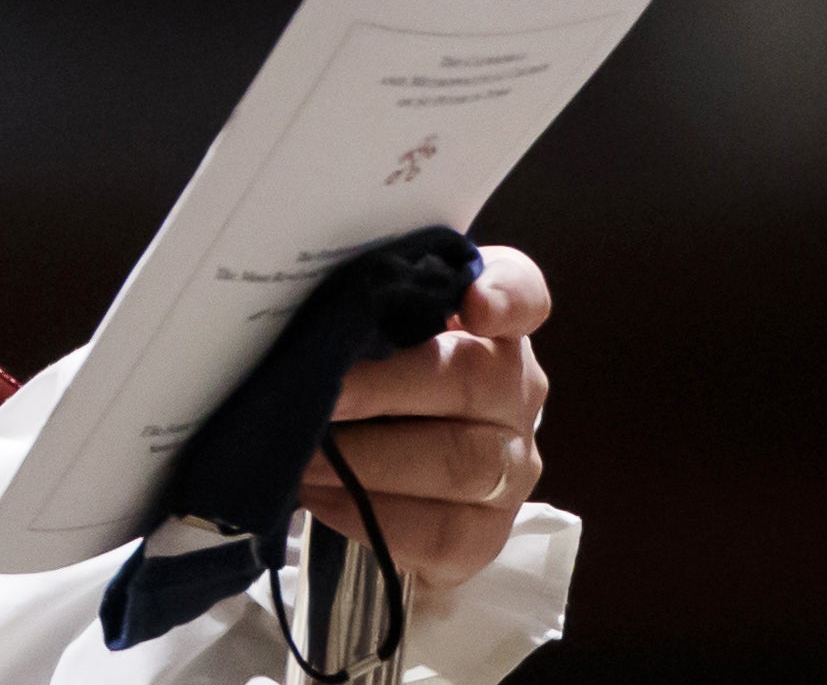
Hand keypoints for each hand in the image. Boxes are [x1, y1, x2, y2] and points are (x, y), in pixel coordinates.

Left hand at [296, 247, 549, 591]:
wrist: (378, 472)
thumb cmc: (372, 379)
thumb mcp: (371, 334)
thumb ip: (364, 308)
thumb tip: (312, 309)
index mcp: (492, 325)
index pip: (522, 292)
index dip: (504, 295)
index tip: (473, 305)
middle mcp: (517, 391)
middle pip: (471, 379)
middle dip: (383, 389)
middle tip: (321, 398)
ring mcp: (512, 467)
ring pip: (458, 462)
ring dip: (367, 461)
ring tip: (304, 455)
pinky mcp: (487, 535)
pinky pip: (439, 532)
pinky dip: (368, 514)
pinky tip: (321, 497)